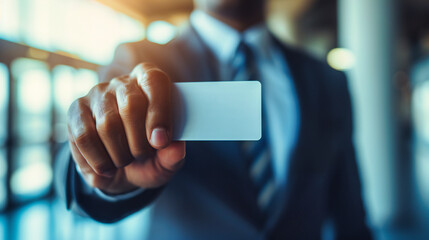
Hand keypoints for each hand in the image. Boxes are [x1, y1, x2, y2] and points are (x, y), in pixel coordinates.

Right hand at [67, 63, 185, 194]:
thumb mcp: (165, 162)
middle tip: (142, 156)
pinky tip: (107, 166)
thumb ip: (173, 156)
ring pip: (107, 125)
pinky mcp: (76, 110)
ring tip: (125, 160)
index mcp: (151, 83)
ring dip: (120, 153)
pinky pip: (84, 137)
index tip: (160, 142)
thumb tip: (176, 149)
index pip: (154, 82)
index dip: (159, 112)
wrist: (120, 172)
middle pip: (131, 105)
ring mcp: (97, 94)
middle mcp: (123, 83)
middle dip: (140, 141)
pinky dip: (98, 159)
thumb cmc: (148, 159)